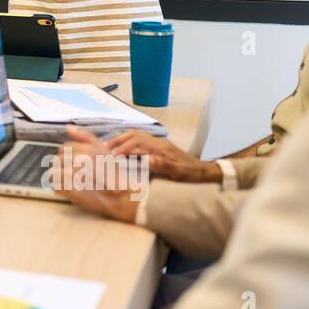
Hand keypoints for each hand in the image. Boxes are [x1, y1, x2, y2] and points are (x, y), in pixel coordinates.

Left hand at [50, 129, 140, 222]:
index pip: (63, 148)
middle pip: (57, 160)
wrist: (121, 196)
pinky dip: (61, 189)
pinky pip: (56, 187)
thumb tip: (68, 127)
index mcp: (85, 149)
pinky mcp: (71, 190)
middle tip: (76, 175)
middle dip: (63, 167)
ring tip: (72, 182)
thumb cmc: (113, 173)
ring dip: (60, 178)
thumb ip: (85, 136)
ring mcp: (73, 175)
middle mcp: (78, 160)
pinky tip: (71, 189)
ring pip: (53, 173)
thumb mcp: (102, 149)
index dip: (67, 156)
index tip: (76, 163)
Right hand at [103, 129, 220, 182]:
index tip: (111, 156)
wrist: (204, 172)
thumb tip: (146, 159)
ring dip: (122, 140)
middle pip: (134, 134)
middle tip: (104, 148)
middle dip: (118, 140)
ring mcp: (159, 144)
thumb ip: (162, 165)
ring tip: (110, 148)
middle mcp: (158, 142)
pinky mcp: (159, 149)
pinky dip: (129, 144)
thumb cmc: (190, 174)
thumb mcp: (178, 172)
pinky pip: (140, 142)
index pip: (137, 141)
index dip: (123, 147)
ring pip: (137, 136)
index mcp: (160, 147)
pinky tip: (124, 152)